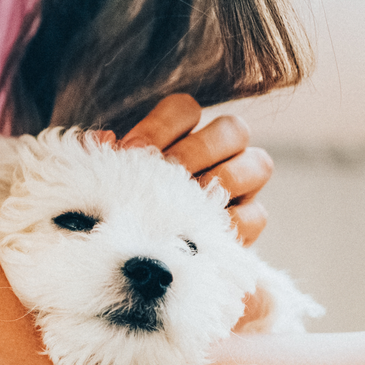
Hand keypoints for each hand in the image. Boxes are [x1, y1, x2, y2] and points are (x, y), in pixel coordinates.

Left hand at [116, 94, 273, 245]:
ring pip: (258, 164)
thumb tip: (106, 139)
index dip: (161, 126)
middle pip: (232, 129)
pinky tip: (198, 230)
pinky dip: (231, 222)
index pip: (186, 109)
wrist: (144, 255)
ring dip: (220, 182)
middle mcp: (222, 151)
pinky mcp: (251, 221)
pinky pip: (257, 215)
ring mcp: (243, 185)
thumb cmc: (126, 203)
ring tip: (184, 203)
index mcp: (186, 132)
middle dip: (196, 152)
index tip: (133, 150)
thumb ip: (108, 156)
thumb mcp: (113, 178)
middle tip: (165, 175)